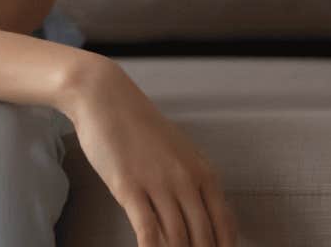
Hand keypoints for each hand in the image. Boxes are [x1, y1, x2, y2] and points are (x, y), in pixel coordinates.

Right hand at [67, 58, 238, 246]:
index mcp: (203, 172)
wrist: (105, 98)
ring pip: (177, 238)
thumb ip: (191, 181)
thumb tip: (198, 215)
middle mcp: (186, 180)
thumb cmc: (138, 125)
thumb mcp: (177, 152)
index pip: (225, 224)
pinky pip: (147, 230)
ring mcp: (158, 184)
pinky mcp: (129, 188)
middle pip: (203, 236)